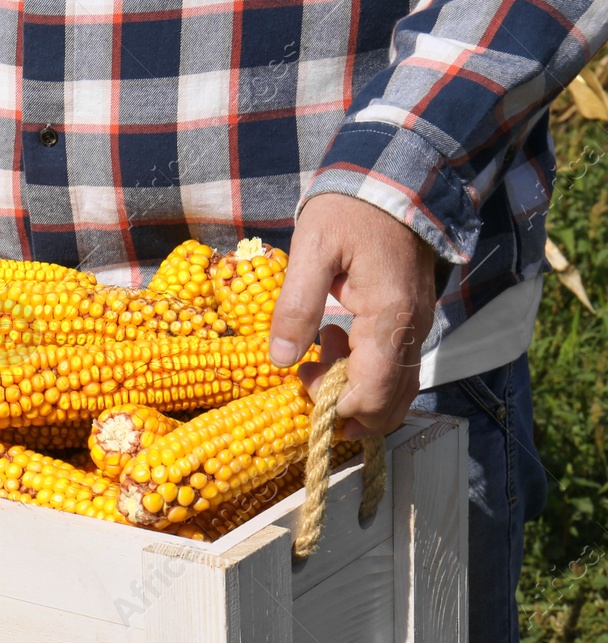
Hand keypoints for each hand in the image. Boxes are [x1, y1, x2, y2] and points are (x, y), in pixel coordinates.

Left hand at [268, 192, 438, 438]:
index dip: (339, 406)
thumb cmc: (348, 211)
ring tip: (317, 354)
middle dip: (346, 407)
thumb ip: (297, 306)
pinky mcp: (410, 322)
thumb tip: (282, 360)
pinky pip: (392, 368)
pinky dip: (362, 372)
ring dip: (352, 389)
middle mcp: (412, 329)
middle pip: (390, 402)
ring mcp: (416, 327)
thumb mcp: (311, 250)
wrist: (391, 179)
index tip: (304, 386)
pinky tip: (333, 342)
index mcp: (390, 316)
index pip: (375, 390)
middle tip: (306, 377)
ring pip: (394, 389)